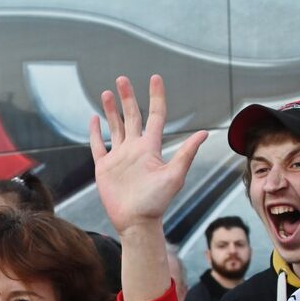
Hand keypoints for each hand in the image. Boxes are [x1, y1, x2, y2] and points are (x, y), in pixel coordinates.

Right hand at [90, 75, 206, 236]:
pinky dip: (96, 132)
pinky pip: (98, 145)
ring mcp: (119, 157)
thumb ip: (186, 153)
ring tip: (107, 93)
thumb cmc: (157, 202)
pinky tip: (94, 119)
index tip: (155, 78)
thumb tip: (205, 133)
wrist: (136, 222)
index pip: (154, 115)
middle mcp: (134, 149)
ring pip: (114, 127)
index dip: (155, 96)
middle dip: (127, 97)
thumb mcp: (175, 176)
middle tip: (122, 78)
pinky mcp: (104, 167)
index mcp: (150, 148)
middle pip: (131, 116)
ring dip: (111, 110)